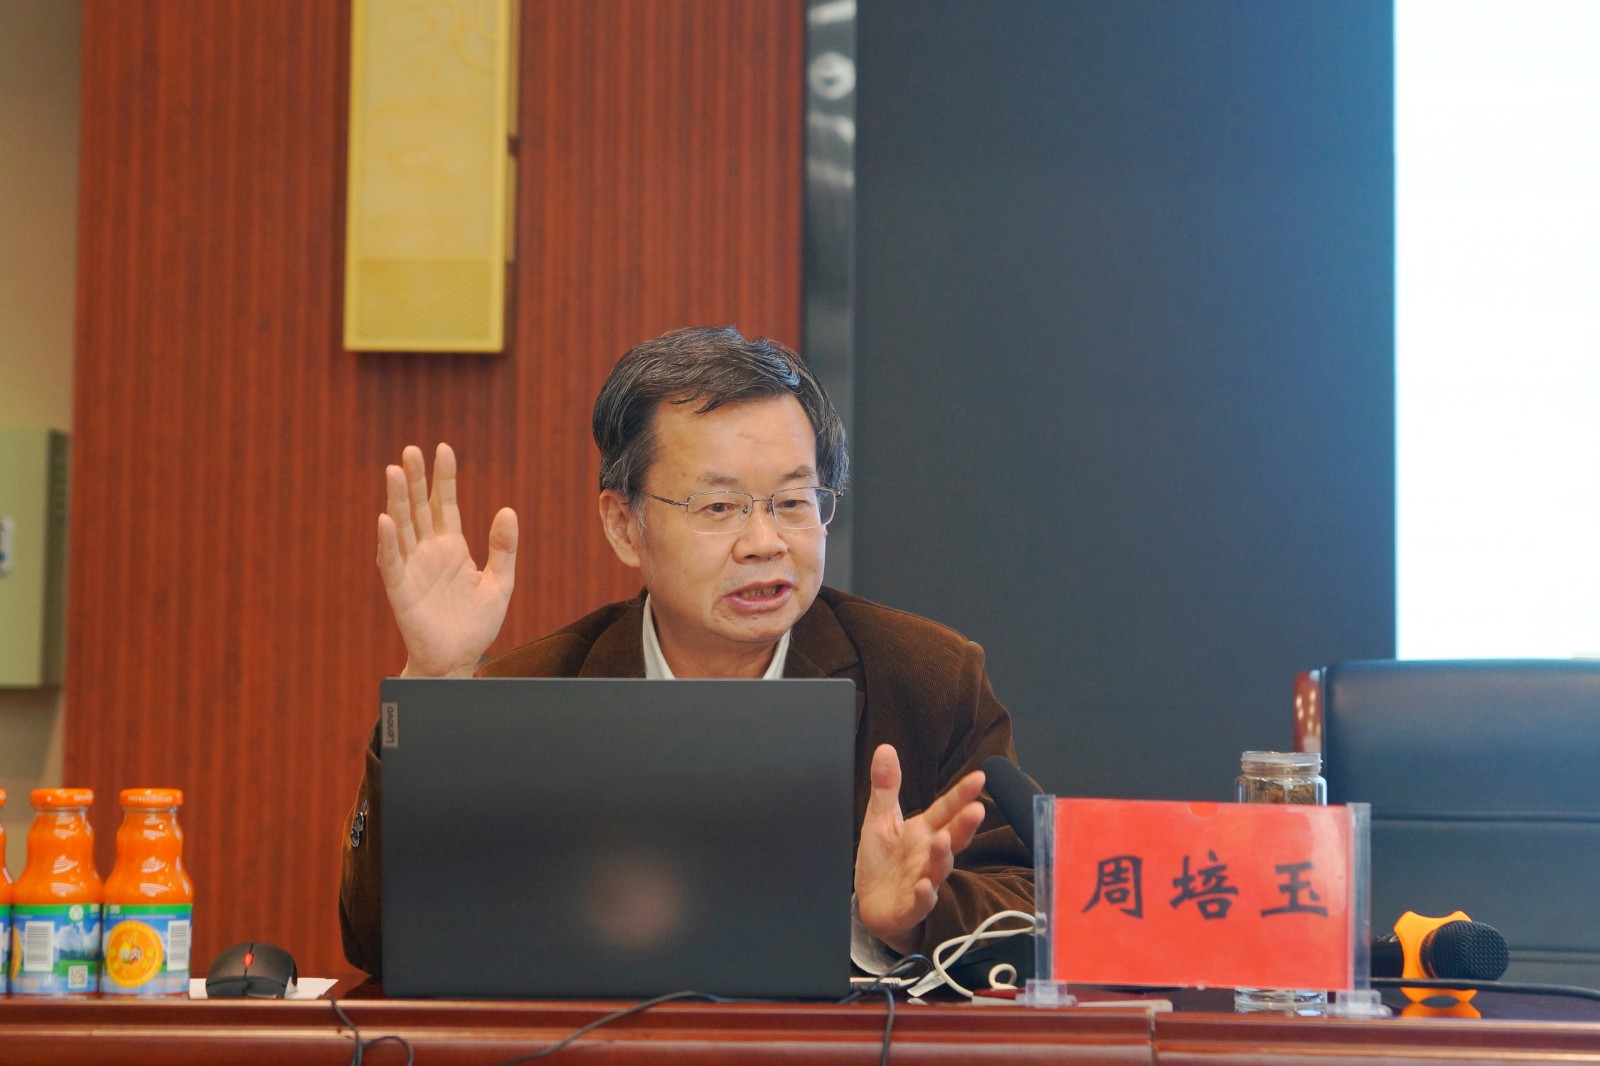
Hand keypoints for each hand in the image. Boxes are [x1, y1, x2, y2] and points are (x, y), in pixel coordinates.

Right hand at [376, 443, 517, 677]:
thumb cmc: (476, 624)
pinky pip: (392, 563)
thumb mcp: (500, 582)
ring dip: (397, 500)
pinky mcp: (401, 591)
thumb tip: (508, 509)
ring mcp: (413, 569)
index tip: (444, 449)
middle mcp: (428, 552)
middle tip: (412, 450)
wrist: (459, 660)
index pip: (446, 504)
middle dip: (416, 480)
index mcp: (451, 547)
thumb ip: (504, 548)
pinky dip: (387, 542)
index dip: (445, 478)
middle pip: (419, 508)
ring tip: (395, 471)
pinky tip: (385, 519)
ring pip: (402, 528)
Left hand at [854, 744, 986, 955]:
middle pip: (951, 838)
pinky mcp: (910, 906)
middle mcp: (928, 855)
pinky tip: (925, 887)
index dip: (962, 795)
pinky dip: (924, 896)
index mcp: (924, 832)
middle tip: (976, 809)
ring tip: (943, 841)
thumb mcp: (879, 819)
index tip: (980, 776)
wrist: (872, 905)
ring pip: (938, 869)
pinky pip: (920, 903)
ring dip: (942, 856)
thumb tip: (885, 748)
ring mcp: (922, 881)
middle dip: (964, 825)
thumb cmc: (883, 862)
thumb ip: (886, 787)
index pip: (946, 810)